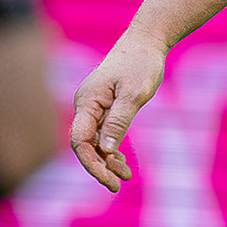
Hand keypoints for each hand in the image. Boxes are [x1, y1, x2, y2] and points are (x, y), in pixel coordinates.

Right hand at [70, 31, 167, 191]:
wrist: (146, 41)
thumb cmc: (140, 64)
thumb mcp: (134, 93)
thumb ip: (118, 120)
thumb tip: (105, 149)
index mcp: (87, 102)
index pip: (80, 142)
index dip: (92, 164)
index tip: (110, 180)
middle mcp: (85, 106)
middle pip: (84, 145)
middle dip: (98, 167)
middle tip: (118, 186)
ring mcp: (93, 106)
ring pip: (93, 141)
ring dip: (106, 161)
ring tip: (125, 177)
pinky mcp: (104, 107)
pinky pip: (102, 133)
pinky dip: (111, 148)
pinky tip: (121, 162)